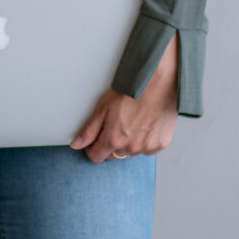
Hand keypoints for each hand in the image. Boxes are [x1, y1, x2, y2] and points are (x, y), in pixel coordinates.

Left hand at [69, 33, 178, 162]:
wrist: (157, 82)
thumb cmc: (130, 91)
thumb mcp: (103, 107)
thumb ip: (89, 130)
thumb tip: (76, 145)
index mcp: (114, 140)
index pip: (96, 156)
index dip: (92, 147)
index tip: (95, 138)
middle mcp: (131, 148)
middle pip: (113, 156)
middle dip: (110, 145)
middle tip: (115, 125)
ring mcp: (147, 147)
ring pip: (130, 153)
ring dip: (128, 144)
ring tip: (131, 122)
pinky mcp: (161, 144)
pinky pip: (147, 150)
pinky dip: (144, 141)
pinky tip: (144, 125)